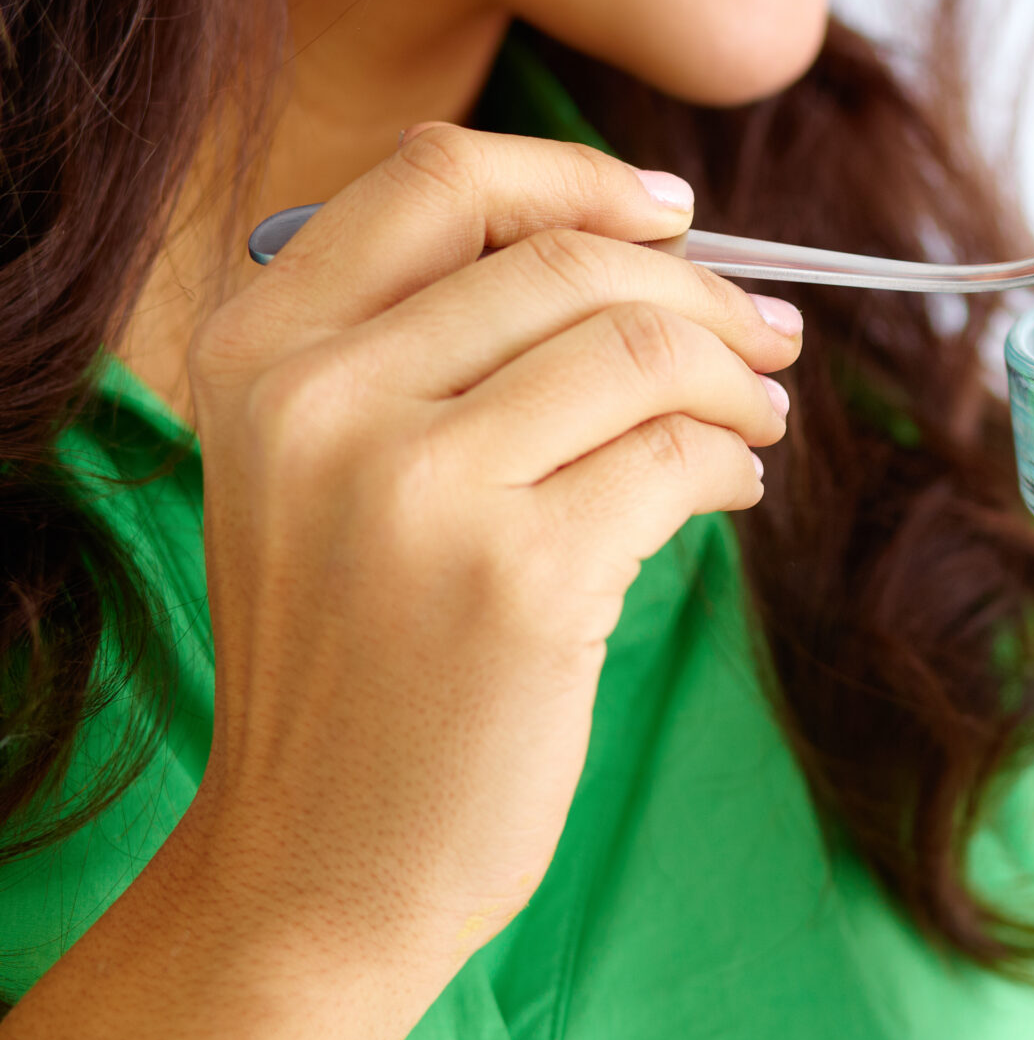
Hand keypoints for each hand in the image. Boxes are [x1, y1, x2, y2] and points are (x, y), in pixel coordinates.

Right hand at [175, 124, 800, 985]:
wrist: (320, 863)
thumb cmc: (359, 654)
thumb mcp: (327, 468)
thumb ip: (434, 342)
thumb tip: (651, 235)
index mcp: (259, 350)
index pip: (439, 176)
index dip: (582, 178)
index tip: (676, 216)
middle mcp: (320, 401)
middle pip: (569, 260)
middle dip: (704, 291)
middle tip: (769, 338)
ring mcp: (417, 488)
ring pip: (642, 346)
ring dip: (737, 375)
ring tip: (759, 419)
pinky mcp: (520, 577)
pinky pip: (679, 455)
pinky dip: (734, 459)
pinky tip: (730, 488)